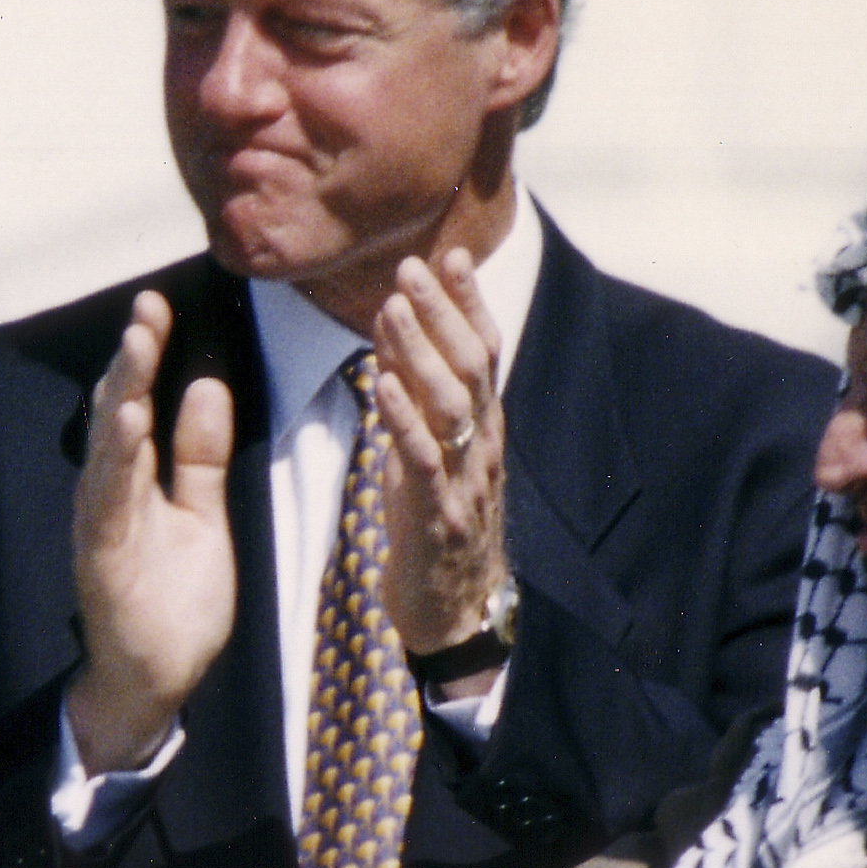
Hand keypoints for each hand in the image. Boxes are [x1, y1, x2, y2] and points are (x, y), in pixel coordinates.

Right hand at [67, 290, 237, 771]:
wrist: (156, 683)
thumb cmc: (174, 602)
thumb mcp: (202, 517)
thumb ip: (199, 457)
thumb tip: (208, 385)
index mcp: (132, 482)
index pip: (136, 405)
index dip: (146, 356)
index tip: (158, 306)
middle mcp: (108, 496)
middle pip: (116, 415)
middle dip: (132, 361)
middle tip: (147, 308)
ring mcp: (102, 528)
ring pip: (108, 450)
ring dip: (122, 397)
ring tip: (137, 348)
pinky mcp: (103, 562)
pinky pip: (108, 503)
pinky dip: (117, 462)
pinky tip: (129, 424)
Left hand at [369, 250, 512, 657]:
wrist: (453, 612)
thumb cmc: (435, 527)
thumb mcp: (426, 454)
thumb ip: (414, 401)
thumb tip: (393, 338)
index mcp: (482, 429)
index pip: (484, 353)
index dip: (469, 304)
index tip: (451, 254)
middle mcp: (482, 447)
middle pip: (472, 367)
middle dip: (444, 313)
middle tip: (412, 266)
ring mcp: (464, 482)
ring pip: (451, 405)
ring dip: (420, 353)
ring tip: (393, 308)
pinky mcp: (437, 517)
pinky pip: (423, 460)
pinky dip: (403, 419)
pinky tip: (382, 384)